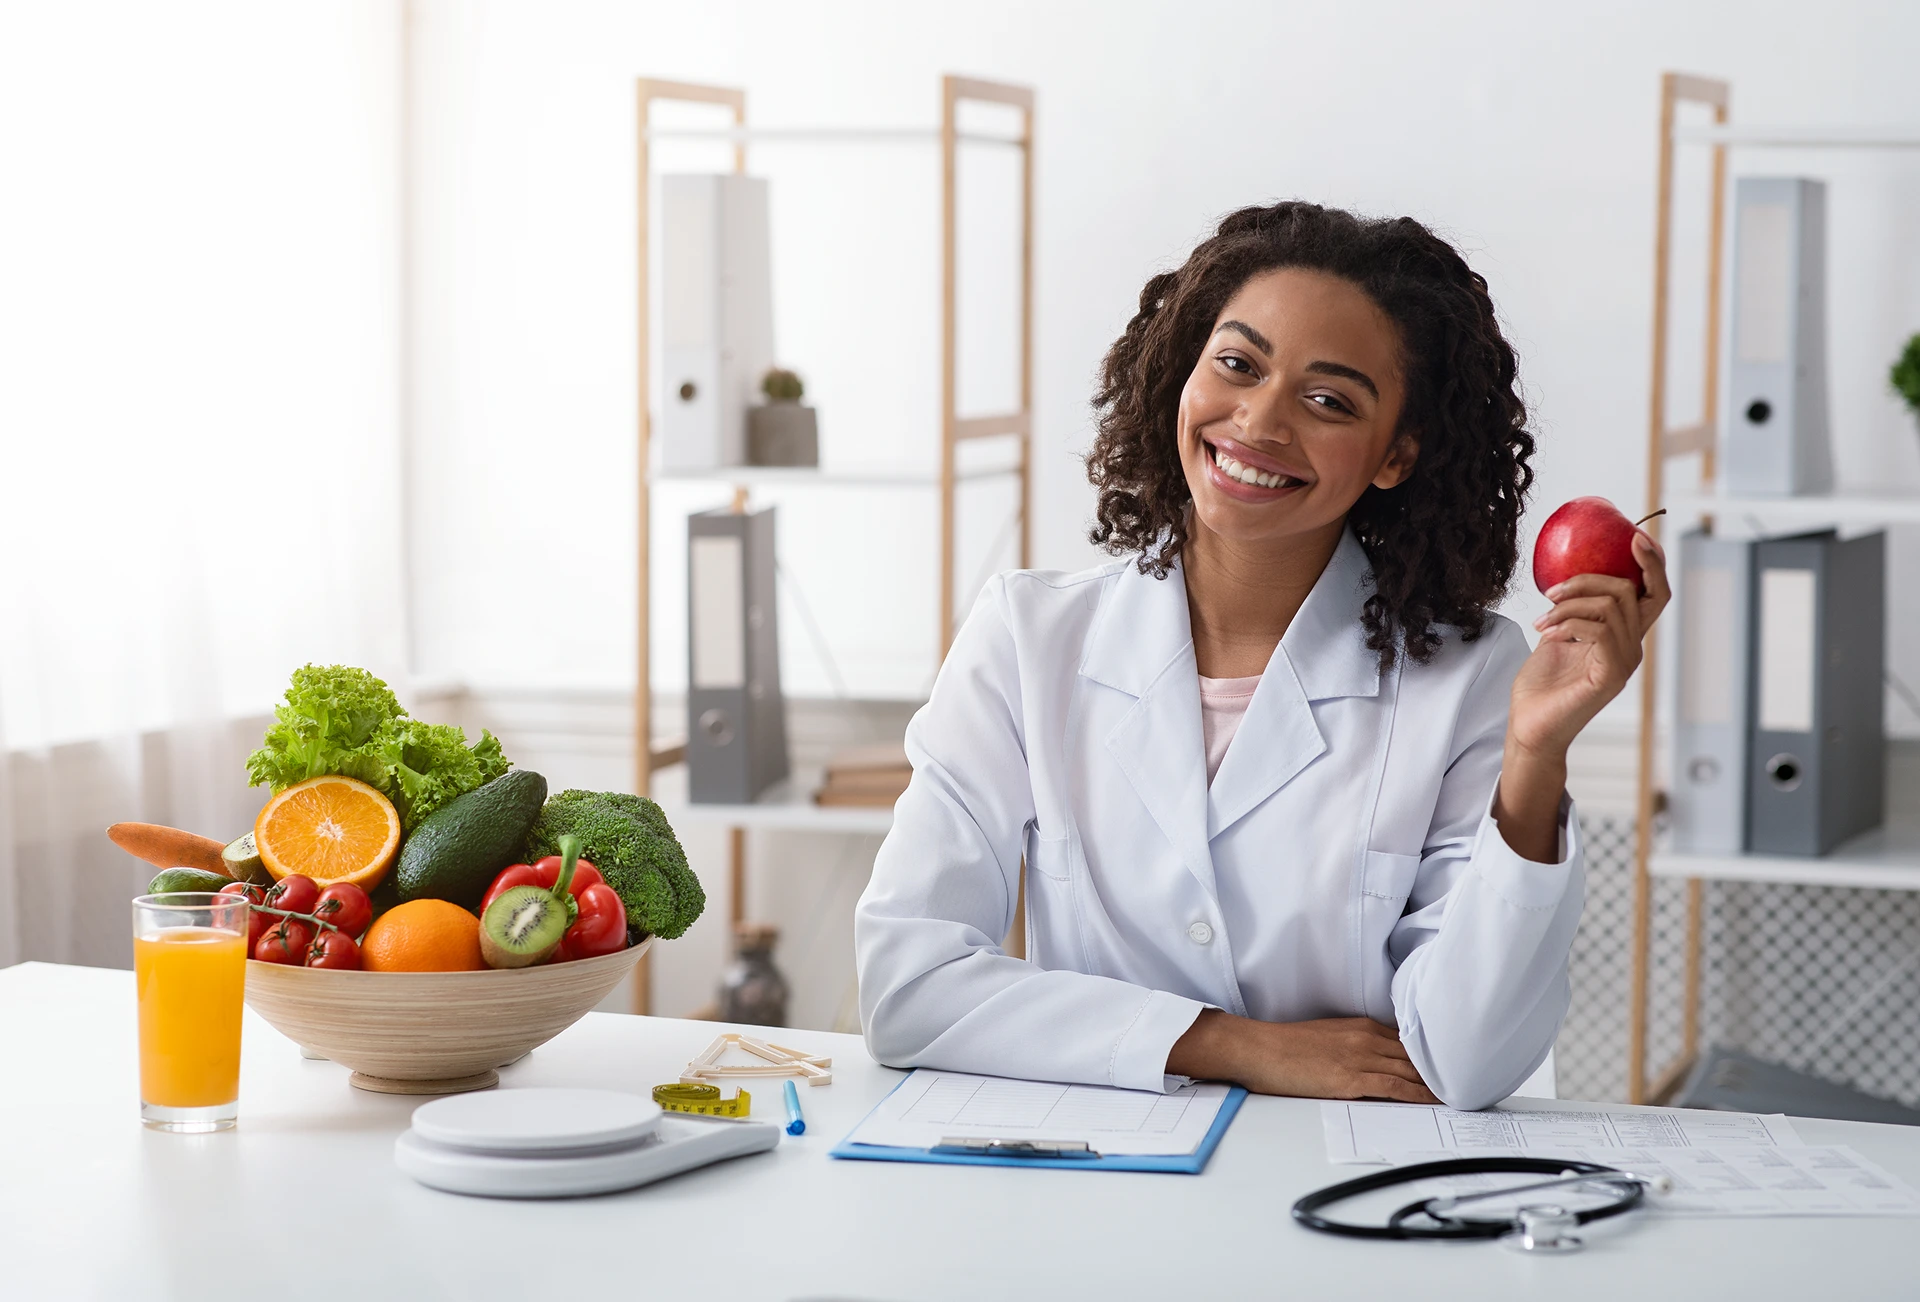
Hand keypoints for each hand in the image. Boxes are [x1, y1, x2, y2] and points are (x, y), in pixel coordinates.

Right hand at [1167, 1009, 1439, 1102]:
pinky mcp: (1351, 1078)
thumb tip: (1378, 1062)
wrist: (1258, 1049)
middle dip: (1445, 1068)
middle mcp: (1366, 1038)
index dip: (1435, 1054)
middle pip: (1417, 1055)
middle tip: (1474, 1080)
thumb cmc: (1285, 1047)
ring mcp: (1360, 1057)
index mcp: (1362, 1027)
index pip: (1410, 1041)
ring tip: (1464, 1094)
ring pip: (1411, 1071)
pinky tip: (1435, 1101)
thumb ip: (1356, 1045)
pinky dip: (1419, 1094)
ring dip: (1439, 1083)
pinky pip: (1394, 1087)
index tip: (1457, 1064)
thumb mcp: (1327, 1037)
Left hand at [1512, 531, 1671, 760]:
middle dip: (1589, 579)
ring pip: (1611, 606)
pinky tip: (1546, 632)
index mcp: (1623, 637)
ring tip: (1541, 620)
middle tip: (1552, 591)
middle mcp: (1631, 649)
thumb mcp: (1556, 635)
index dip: (1653, 564)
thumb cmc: (1541, 687)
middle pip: (1631, 591)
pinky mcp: (1610, 676)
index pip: (1654, 595)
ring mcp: (1624, 663)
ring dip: (1569, 605)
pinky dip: (1568, 623)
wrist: (1530, 727)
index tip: (1636, 537)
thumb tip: (1566, 578)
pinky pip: (1599, 630)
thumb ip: (1572, 610)